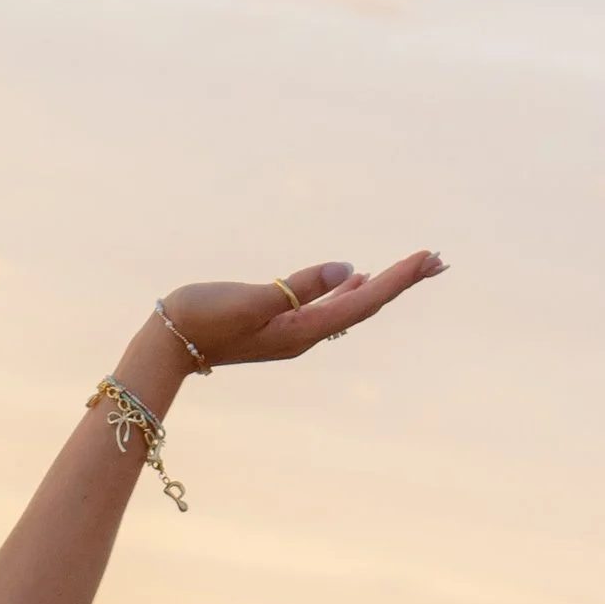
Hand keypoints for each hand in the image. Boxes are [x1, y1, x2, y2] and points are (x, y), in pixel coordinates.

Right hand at [159, 251, 445, 368]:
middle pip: (365, 306)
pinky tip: (361, 281)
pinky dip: (352, 292)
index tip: (428, 257)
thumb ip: (300, 286)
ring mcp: (292, 332)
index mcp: (301, 330)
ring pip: (350, 307)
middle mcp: (304, 335)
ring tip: (414, 268)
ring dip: (383, 286)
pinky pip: (328, 308)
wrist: (165, 345)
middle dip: (402, 282)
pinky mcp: (279, 325)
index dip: (398, 280)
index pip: (362, 303)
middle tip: (439, 260)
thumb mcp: (251, 299)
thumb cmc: (201, 318)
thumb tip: (350, 271)